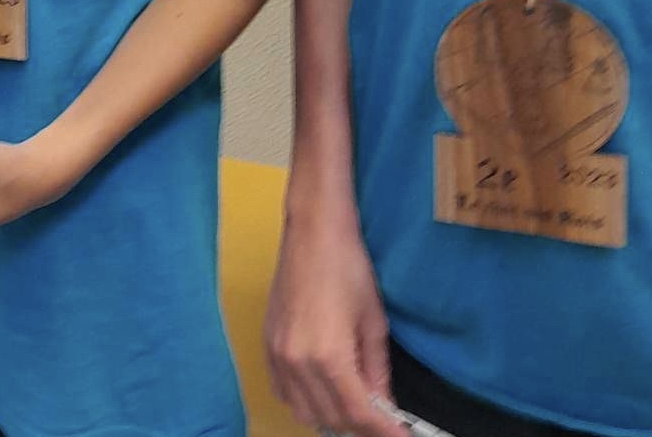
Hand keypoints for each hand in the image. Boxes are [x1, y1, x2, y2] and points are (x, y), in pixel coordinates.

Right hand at [265, 207, 405, 436]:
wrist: (312, 234)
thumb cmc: (349, 269)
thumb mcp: (373, 322)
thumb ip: (377, 371)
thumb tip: (384, 405)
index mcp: (328, 355)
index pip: (358, 413)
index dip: (383, 431)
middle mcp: (297, 361)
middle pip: (330, 418)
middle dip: (360, 425)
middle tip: (384, 419)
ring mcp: (277, 354)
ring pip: (304, 411)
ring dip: (332, 416)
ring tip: (356, 404)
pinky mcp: (267, 345)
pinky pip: (283, 392)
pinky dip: (305, 401)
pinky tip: (324, 391)